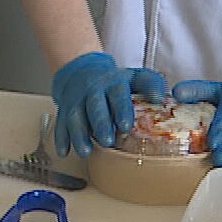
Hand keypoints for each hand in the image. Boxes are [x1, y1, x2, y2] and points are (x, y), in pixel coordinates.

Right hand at [50, 53, 167, 157]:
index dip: (121, 110)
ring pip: (75, 116)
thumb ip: (150, 84)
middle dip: (99, 124)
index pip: (117, 95)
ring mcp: (76, 100)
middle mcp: (92, 90)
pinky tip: (64, 152)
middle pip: (95, 107)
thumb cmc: (113, 80)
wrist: (81, 70)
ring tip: (86, 152)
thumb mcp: (134, 76)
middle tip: (106, 141)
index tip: (125, 126)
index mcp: (112, 82)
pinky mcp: (64, 109)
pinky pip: (60, 124)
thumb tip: (160, 98)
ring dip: (79, 135)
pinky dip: (61, 138)